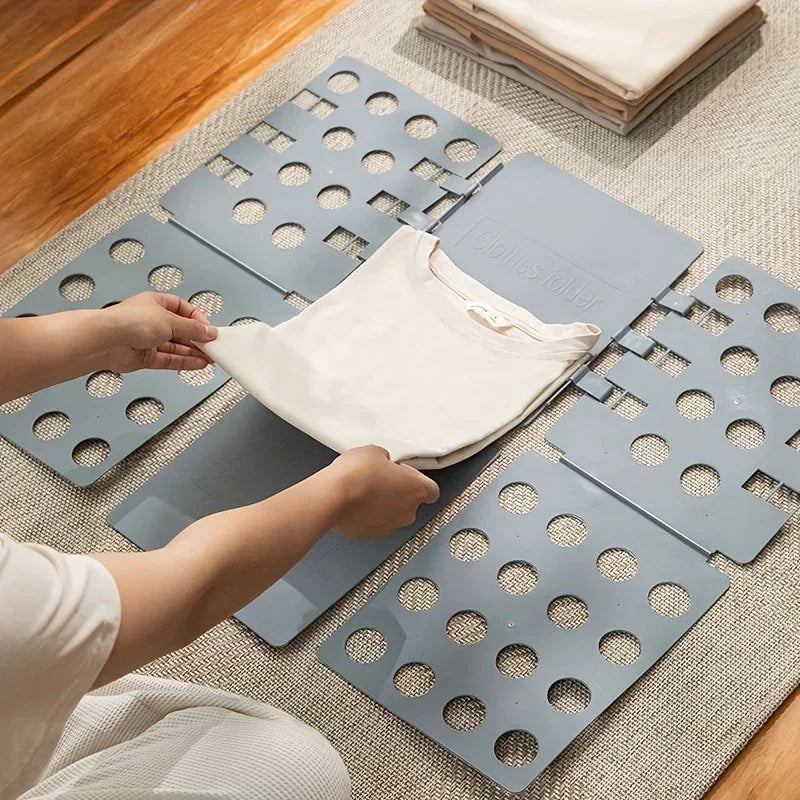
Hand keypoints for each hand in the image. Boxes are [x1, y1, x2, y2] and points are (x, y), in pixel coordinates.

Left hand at [102, 292, 217, 372]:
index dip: (198, 319)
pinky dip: (184, 362)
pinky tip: (197, 364)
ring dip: (193, 352)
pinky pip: (170, 359)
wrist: (107, 340)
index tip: (209, 329)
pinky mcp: (146, 357)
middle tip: (212, 346)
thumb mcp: (170, 320)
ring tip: (209, 357)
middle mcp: (152, 320)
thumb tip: (209, 331)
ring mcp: (148, 339)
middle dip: (197, 339)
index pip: (184, 309)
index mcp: (157, 303)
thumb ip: (193, 329)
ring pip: (176, 347)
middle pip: (181, 330)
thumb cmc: (129, 321)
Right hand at [326, 446, 439, 538]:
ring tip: (364, 490)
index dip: (417, 479)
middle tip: (381, 478)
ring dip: (383, 504)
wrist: (333, 497)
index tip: (403, 472)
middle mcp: (407, 513)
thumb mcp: (376, 452)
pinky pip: (375, 523)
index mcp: (416, 490)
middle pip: (410, 502)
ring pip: (392, 514)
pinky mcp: (370, 535)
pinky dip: (368, 515)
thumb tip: (383, 465)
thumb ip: (387, 461)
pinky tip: (355, 502)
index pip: (432, 490)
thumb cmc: (357, 474)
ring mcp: (389, 527)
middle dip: (398, 491)